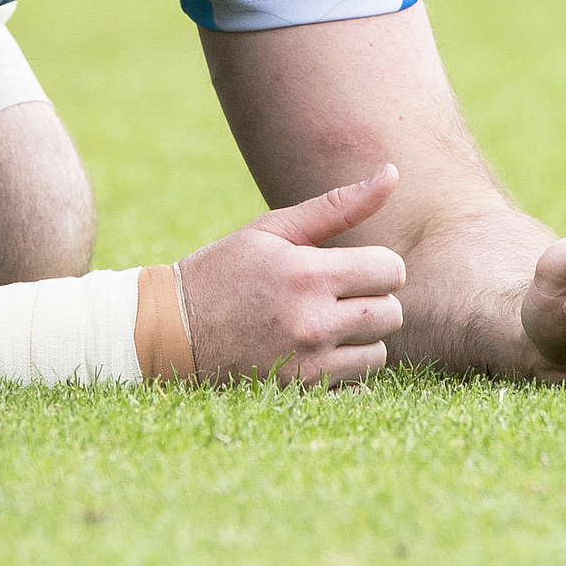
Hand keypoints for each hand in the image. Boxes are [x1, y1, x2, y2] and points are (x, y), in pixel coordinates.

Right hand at [177, 164, 407, 386]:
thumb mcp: (272, 229)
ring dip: (361, 337)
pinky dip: (346, 370)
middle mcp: (313, 323)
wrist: (173, 331)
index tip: (350, 265)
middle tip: (336, 294)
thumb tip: (392, 173)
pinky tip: (315, 352)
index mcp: (306, 275)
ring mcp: (308, 365)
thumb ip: (336, 205)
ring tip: (324, 322)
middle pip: (391, 312)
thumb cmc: (225, 270)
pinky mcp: (303, 393)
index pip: (390, 270)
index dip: (375, 264)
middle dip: (371, 299)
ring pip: (380, 353)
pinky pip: (359, 385)